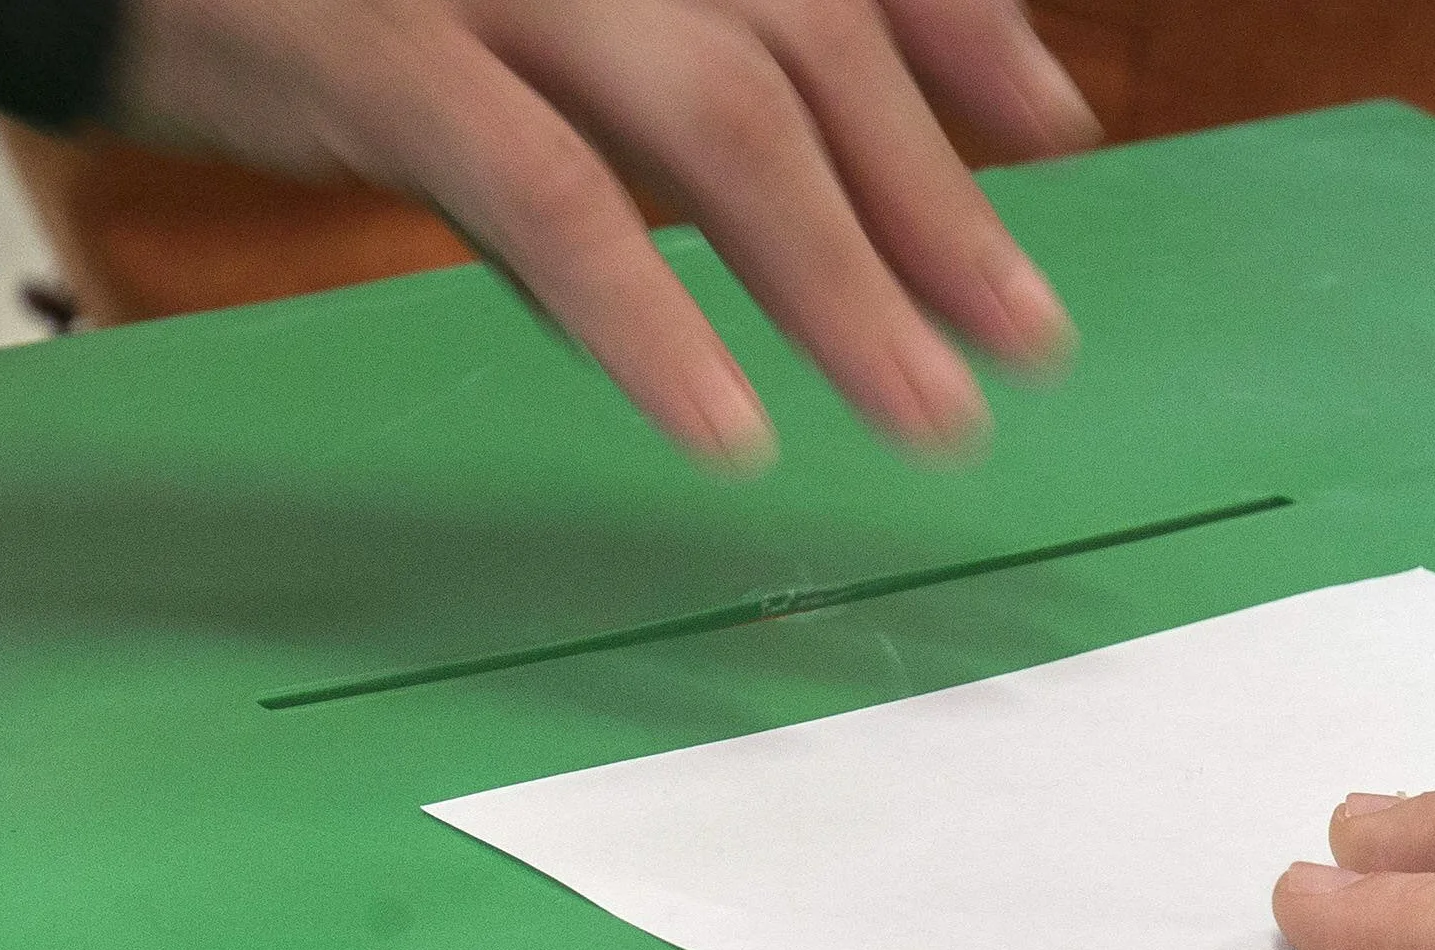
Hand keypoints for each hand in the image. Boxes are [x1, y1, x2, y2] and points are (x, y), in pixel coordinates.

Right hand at [113, 0, 1094, 465]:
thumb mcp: (504, 21)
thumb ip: (663, 80)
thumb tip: (825, 185)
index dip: (961, 26)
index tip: (1056, 131)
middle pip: (808, 45)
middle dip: (936, 202)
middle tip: (1028, 341)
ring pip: (721, 120)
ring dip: (841, 283)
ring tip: (927, 414)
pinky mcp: (378, 52)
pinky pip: (551, 197)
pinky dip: (653, 318)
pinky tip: (725, 424)